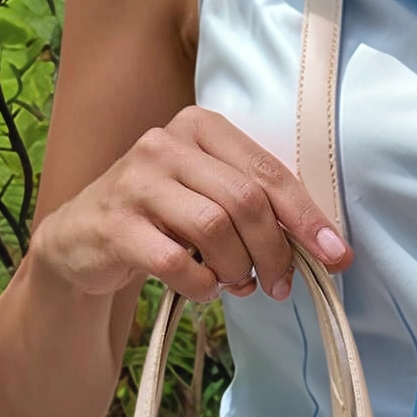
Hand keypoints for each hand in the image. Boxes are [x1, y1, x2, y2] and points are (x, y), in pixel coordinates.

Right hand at [28, 106, 351, 303]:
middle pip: (245, 201)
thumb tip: (317, 244)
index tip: (336, 256)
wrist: (81, 239)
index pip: (268, 171)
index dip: (307, 218)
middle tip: (279, 285)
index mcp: (199, 127)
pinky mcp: (115, 225)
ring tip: (237, 285)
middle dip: (274, 252)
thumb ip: (253, 204)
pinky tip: (202, 289)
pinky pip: (177, 261)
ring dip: (237, 269)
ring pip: (214, 228)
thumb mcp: (206, 195)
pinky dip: (200, 285)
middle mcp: (166, 143)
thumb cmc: (160, 219)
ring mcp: (137, 182)